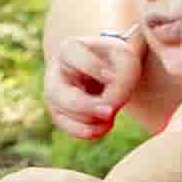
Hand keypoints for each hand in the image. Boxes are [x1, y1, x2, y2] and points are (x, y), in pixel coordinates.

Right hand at [46, 26, 141, 140]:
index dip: (95, 70)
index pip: (74, 58)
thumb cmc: (116, 60)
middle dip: (85, 106)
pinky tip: (106, 125)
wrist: (109, 68)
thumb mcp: (126, 62)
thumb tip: (106, 114)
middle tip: (110, 112)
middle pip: (58, 93)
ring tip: (111, 114)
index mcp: (69, 49)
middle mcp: (54, 73)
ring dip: (92, 120)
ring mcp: (54, 96)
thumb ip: (121, 84)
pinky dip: (91, 131)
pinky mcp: (61, 115)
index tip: (113, 76)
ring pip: (63, 115)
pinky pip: (71, 130)